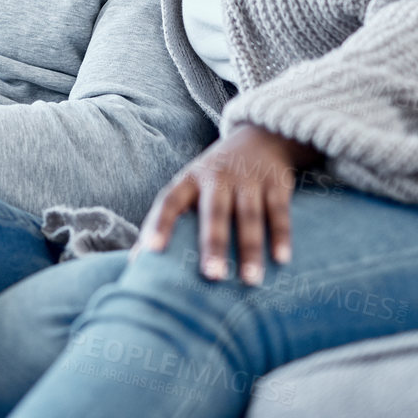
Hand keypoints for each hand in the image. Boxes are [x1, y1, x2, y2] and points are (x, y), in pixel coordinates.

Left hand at [134, 125, 319, 285]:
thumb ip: (165, 222)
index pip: (169, 201)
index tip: (152, 251)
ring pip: (249, 216)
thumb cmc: (214, 177)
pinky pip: (279, 211)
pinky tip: (281, 259)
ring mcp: (248, 179)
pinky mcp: (276, 183)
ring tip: (249, 281)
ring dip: (250, 249)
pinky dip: (281, 235)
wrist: (261, 136)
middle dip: (213, 244)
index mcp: (189, 179)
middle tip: (211, 276)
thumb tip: (136, 262)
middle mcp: (218, 177)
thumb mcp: (189, 187)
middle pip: (214, 211)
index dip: (159, 224)